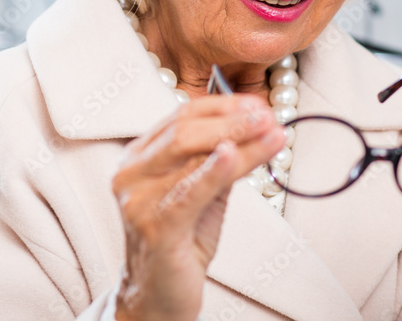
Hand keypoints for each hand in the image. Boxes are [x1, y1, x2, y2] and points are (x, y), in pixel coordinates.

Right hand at [112, 94, 284, 320]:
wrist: (159, 297)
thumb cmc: (180, 243)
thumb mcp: (202, 193)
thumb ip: (217, 162)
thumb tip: (254, 129)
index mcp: (137, 158)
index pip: (181, 116)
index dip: (223, 105)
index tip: (257, 104)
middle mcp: (130, 173)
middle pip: (184, 130)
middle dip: (233, 120)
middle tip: (268, 117)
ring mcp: (137, 200)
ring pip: (191, 155)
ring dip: (239, 141)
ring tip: (271, 133)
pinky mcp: (154, 227)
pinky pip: (189, 192)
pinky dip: (214, 171)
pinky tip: (234, 155)